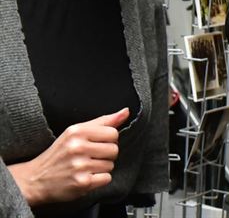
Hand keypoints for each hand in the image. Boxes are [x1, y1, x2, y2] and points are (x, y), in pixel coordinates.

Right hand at [8, 107, 128, 205]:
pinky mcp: (82, 183)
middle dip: (106, 155)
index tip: (97, 144)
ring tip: (85, 168)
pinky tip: (86, 177)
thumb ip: (103, 122)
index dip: (109, 140)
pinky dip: (99, 180)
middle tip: (91, 158)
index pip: (113, 133)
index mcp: (77, 132)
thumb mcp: (76, 132)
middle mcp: (78, 147)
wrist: (35, 179)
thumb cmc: (59, 154)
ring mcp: (79, 166)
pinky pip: (106, 179)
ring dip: (101, 168)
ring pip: (110, 165)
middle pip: (114, 150)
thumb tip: (126, 112)